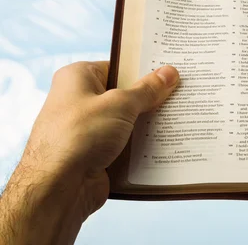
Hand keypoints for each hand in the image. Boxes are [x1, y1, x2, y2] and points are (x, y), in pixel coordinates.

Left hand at [0, 61, 178, 244]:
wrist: (58, 189)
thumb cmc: (80, 135)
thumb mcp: (120, 104)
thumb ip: (147, 89)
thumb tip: (169, 72)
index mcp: (77, 78)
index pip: (118, 66)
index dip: (144, 68)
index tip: (171, 70)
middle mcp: (80, 101)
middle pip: (125, 94)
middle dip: (151, 98)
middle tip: (182, 92)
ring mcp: (88, 129)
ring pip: (127, 121)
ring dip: (149, 123)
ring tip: (181, 117)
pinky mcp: (96, 154)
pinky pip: (126, 144)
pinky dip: (142, 145)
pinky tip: (167, 142)